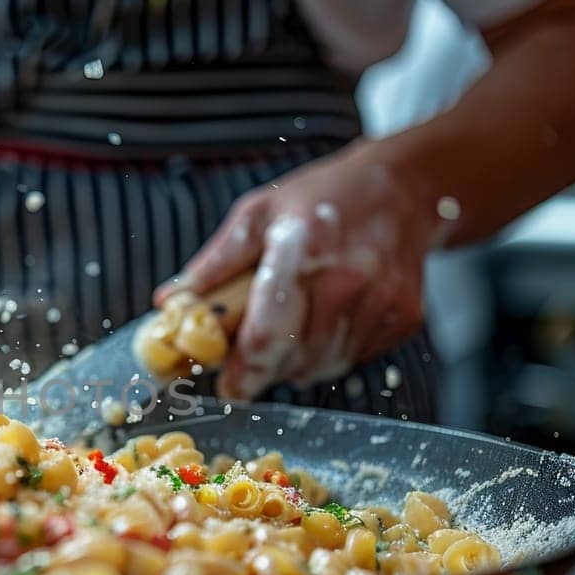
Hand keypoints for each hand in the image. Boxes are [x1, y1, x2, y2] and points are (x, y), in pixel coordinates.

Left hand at [155, 142, 447, 399]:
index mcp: (301, 247)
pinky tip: (328, 318)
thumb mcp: (260, 213)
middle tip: (251, 358)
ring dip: (297, 363)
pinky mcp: (402, 317)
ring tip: (293, 326)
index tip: (227, 386)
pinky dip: (331, 352)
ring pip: (324, 365)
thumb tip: (171, 302)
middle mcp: (346, 277)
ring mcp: (380, 300)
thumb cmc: (322, 199)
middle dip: (265, 368)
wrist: (404, 187)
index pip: (265, 332)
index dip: (242, 370)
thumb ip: (216, 262)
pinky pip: (353, 358)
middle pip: (294, 358)